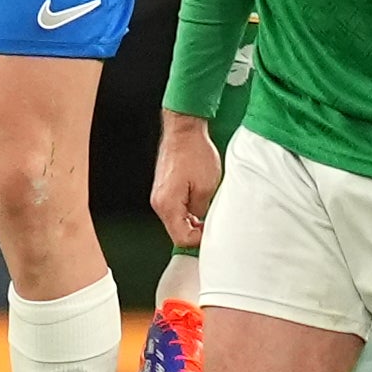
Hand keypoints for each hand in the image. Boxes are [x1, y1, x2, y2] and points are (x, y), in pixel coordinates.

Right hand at [153, 111, 222, 248]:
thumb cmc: (194, 153)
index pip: (181, 238)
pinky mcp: (163, 188)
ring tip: (208, 209)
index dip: (199, 240)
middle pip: (177, 231)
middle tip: (213, 223)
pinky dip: (187, 209)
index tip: (212, 233)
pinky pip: (175, 208)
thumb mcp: (207, 187)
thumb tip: (201, 222)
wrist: (184, 131)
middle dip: (196, 231)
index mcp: (168, 205)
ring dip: (192, 220)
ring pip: (176, 220)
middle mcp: (159, 202)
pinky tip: (200, 201)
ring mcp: (159, 195)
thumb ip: (202, 211)